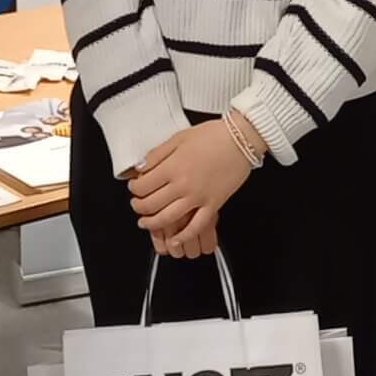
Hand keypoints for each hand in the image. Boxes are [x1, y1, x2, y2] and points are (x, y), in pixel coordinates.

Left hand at [129, 122, 252, 257]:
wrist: (241, 139)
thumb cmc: (213, 136)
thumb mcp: (179, 138)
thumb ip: (157, 154)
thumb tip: (140, 168)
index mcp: (172, 167)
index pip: (142, 186)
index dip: (134, 188)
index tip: (135, 187)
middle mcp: (182, 185)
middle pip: (151, 204)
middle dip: (139, 207)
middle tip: (137, 204)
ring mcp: (198, 197)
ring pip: (168, 218)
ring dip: (152, 223)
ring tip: (146, 222)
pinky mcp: (213, 204)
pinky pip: (196, 226)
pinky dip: (184, 236)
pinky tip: (175, 240)